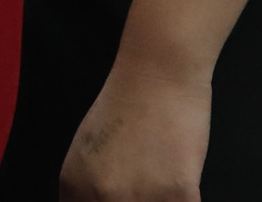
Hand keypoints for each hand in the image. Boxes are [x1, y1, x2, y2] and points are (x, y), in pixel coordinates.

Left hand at [59, 49, 208, 201]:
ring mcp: (139, 197)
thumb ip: (91, 187)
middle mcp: (101, 195)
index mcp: (74, 184)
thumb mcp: (89, 149)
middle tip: (146, 191)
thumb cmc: (126, 106)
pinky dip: (187, 200)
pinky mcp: (178, 194)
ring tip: (163, 187)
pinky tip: (186, 189)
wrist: (158, 74)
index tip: (122, 199)